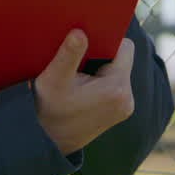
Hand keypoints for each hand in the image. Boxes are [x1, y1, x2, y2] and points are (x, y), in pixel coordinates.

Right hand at [33, 30, 134, 154]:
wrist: (47, 143)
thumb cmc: (48, 110)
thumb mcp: (54, 79)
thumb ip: (69, 54)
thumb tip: (80, 31)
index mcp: (117, 89)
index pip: (124, 47)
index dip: (105, 41)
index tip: (86, 46)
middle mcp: (128, 99)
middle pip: (121, 58)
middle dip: (101, 56)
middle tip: (78, 65)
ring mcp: (125, 107)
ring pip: (118, 70)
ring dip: (100, 68)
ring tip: (78, 78)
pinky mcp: (119, 111)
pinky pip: (115, 83)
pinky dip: (100, 80)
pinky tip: (82, 89)